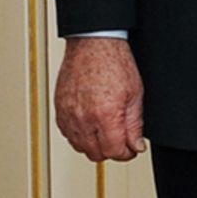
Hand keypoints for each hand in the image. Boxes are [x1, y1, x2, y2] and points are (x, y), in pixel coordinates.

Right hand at [56, 36, 146, 161]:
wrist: (93, 43)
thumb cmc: (114, 62)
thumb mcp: (135, 94)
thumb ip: (135, 125)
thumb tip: (136, 145)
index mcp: (106, 115)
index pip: (115, 151)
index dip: (126, 153)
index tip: (131, 148)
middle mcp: (84, 117)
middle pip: (96, 154)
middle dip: (112, 151)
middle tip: (121, 141)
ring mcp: (69, 114)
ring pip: (80, 147)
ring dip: (94, 145)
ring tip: (106, 133)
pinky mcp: (60, 109)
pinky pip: (67, 134)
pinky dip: (79, 136)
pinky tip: (90, 127)